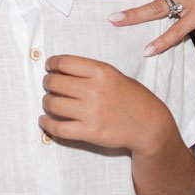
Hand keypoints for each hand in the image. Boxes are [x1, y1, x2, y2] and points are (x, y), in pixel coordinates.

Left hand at [40, 56, 171, 154]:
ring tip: (51, 103)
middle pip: (54, 82)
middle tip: (51, 86)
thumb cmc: (132, 98)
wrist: (149, 125)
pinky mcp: (89, 132)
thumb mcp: (115, 75)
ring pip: (52, 104)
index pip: (64, 62)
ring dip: (47, 102)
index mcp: (102, 71)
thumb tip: (60, 70)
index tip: (50, 67)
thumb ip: (90, 72)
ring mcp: (91, 112)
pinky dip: (46, 124)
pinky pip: (58, 128)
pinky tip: (45, 121)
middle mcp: (95, 90)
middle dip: (48, 83)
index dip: (52, 64)